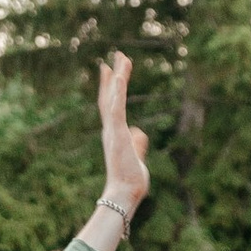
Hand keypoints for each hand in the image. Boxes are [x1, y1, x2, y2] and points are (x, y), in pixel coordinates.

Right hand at [98, 52, 150, 224]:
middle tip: (117, 56)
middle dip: (114, 75)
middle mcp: (111, 129)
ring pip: (113, 98)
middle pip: (110, 96)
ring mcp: (112, 131)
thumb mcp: (137, 157)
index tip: (112, 70)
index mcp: (115, 134)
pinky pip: (116, 108)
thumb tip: (140, 132)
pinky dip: (116, 92)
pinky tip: (118, 76)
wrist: (124, 194)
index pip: (112, 105)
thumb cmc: (130, 181)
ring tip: (121, 58)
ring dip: (117, 77)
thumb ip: (138, 144)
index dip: (111, 87)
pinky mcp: (117, 133)